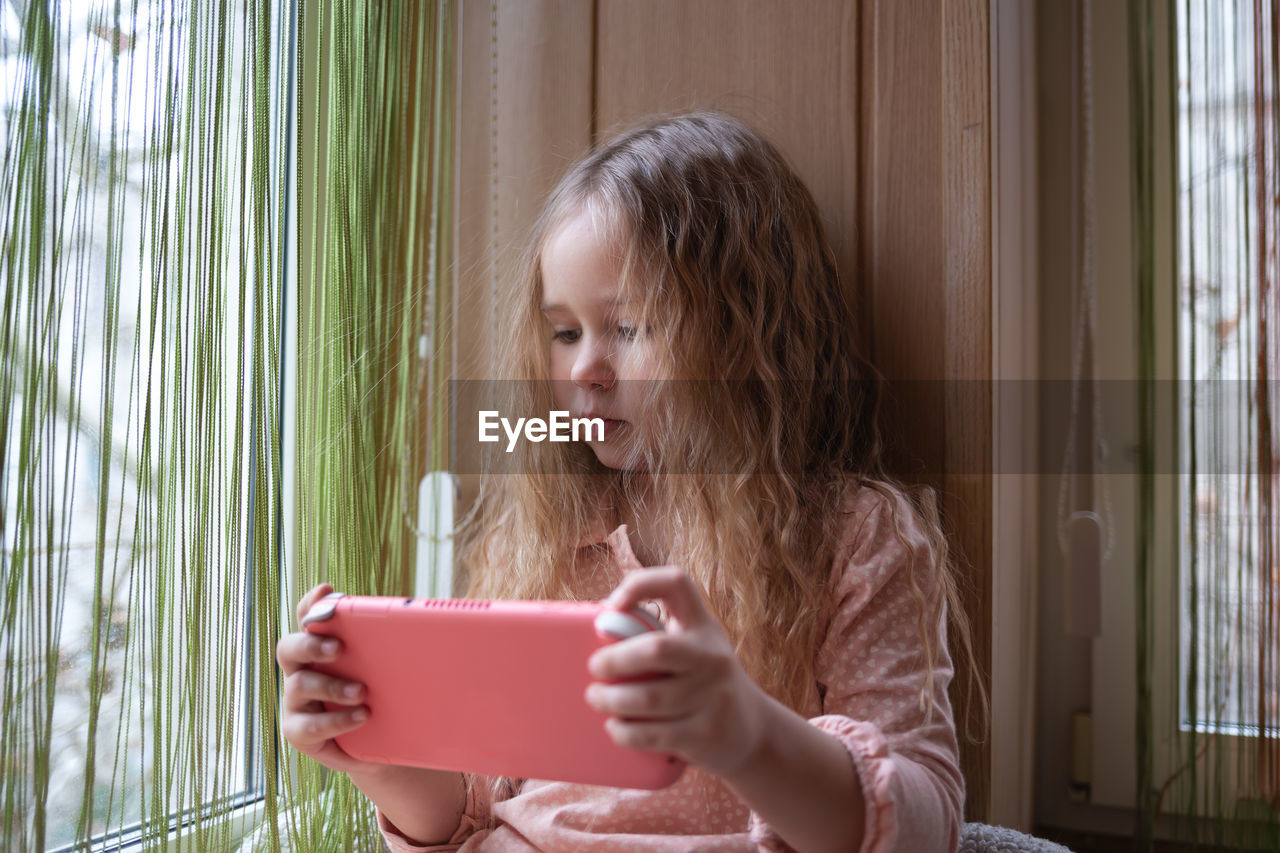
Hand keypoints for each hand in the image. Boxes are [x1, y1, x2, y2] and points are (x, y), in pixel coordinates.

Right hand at [276, 583, 378, 775]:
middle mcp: (302, 671)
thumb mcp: (391, 669)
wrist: (385, 744)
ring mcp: (297, 702)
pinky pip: (309, 726)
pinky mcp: (299, 732)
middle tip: (339, 646)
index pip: (308, 619)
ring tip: (362, 691)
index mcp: (321, 649)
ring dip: (331, 686)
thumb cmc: (386, 698)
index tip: (327, 591)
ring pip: (299, 685)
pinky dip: (336, 720)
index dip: (312, 604)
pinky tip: (361, 716)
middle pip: (289, 647)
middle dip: (310, 644)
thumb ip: (394, 644)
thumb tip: (432, 617)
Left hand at [584, 567, 774, 780]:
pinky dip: (624, 732)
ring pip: (648, 698)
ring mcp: (713, 696)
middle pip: (655, 649)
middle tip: (594, 667)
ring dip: (611, 700)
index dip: (640, 584)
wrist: (753, 730)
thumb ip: (659, 634)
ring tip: (596, 698)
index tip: (613, 605)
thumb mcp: (695, 648)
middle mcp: (712, 656)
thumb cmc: (704, 682)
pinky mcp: (705, 733)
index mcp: (703, 626)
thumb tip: (601, 623)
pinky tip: (615, 727)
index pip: (677, 584)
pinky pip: (653, 734)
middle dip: (613, 660)